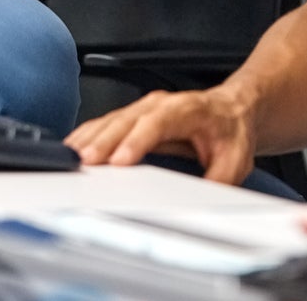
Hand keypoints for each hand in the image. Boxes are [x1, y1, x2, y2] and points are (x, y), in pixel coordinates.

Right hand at [65, 86, 256, 182]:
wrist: (233, 110)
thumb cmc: (230, 133)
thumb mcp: (235, 161)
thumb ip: (217, 181)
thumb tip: (200, 203)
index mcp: (188, 109)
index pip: (159, 121)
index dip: (137, 140)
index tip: (120, 160)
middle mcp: (162, 104)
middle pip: (127, 120)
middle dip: (104, 142)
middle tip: (85, 163)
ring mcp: (144, 107)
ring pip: (112, 119)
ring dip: (90, 139)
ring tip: (71, 159)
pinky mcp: (132, 115)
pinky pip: (105, 122)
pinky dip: (87, 135)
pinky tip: (73, 147)